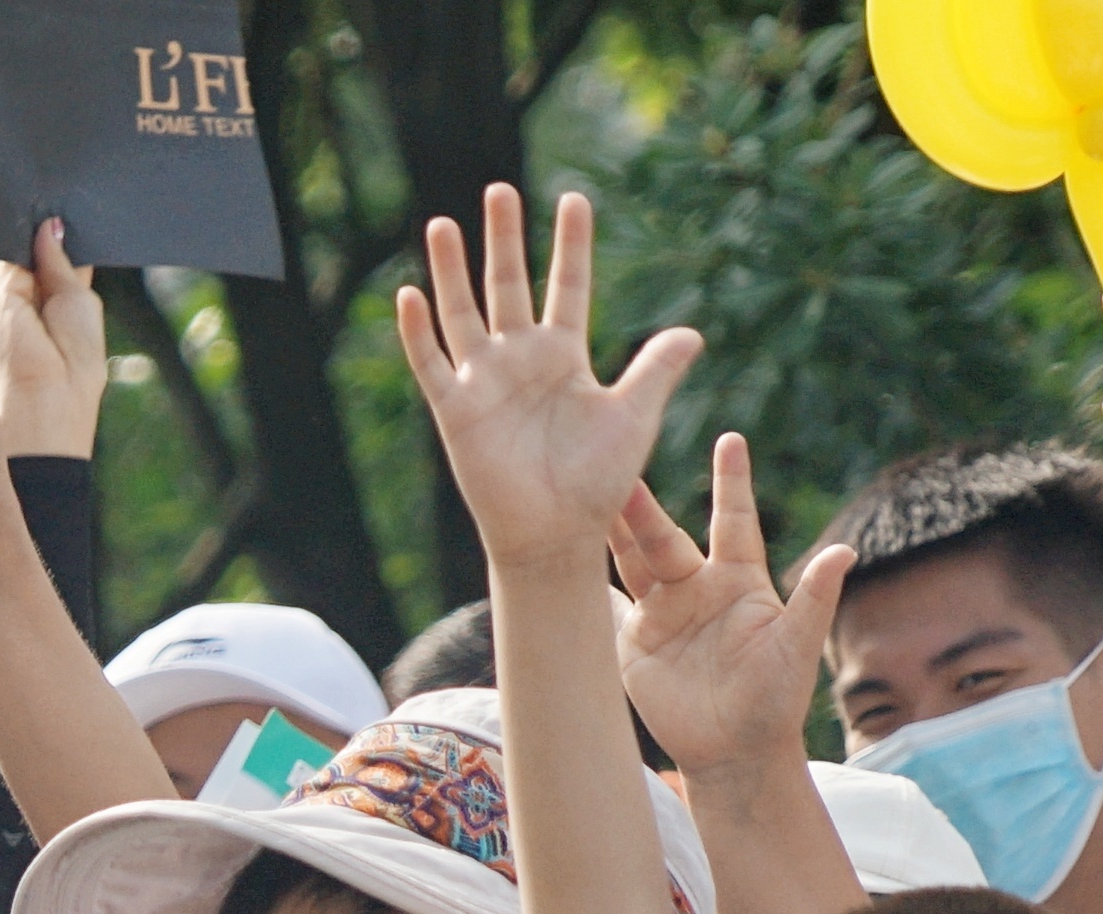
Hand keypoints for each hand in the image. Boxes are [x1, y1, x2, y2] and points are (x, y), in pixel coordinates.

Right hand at [0, 220, 112, 460]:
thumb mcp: (79, 298)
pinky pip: (8, 252)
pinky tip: (35, 223)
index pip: (58, 253)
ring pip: (22, 245)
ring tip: (51, 214)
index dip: (64, 230)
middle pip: (39, 245)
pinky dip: (22, 234)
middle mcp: (33, 296)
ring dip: (36, 228)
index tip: (73, 201)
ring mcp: (13, 295)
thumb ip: (62, 261)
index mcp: (59, 299)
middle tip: (64, 199)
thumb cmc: (75, 361)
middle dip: (51, 225)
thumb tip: (51, 225)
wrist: (47, 396)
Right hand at [395, 186, 700, 570]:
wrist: (556, 535)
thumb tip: (692, 332)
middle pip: (507, 285)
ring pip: (463, 312)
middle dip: (504, 239)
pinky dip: (418, 332)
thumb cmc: (597, 483)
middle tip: (500, 190)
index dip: (571, 246)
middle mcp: (521, 360)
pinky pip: (432, 364)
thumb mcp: (634, 418)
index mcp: (565, 356)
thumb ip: (656, 371)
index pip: (567, 287)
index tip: (576, 200)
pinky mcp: (456, 411)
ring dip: (452, 270)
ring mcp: (484, 382)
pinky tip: (409, 294)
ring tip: (442, 225)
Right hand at [614, 433, 857, 783]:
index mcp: (739, 580)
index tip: (730, 440)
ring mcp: (661, 613)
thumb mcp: (797, 647)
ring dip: (610, 536)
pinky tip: (556, 558)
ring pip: (631, 564)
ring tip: (584, 505)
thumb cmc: (775, 698)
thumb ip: (813, 598)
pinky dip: (580, 587)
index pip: (733, 520)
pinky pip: (604, 608)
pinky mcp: (633, 643)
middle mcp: (696, 587)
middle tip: (622, 478)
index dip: (731, 482)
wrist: (736, 751)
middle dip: (645, 511)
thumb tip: (845, 552)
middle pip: (666, 539)